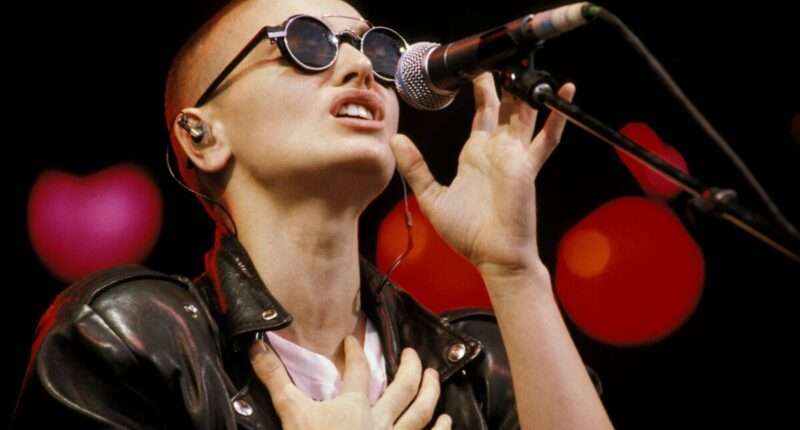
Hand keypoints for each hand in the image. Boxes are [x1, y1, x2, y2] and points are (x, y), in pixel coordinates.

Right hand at [250, 336, 451, 429]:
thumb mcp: (291, 414)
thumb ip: (276, 380)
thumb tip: (256, 345)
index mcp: (353, 405)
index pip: (358, 370)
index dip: (355, 352)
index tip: (353, 340)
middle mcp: (379, 420)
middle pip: (402, 388)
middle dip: (410, 367)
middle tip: (413, 354)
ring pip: (420, 413)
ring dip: (430, 393)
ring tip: (434, 377)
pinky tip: (446, 422)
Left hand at [390, 72, 574, 277]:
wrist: (494, 256)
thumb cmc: (467, 233)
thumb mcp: (431, 197)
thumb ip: (415, 167)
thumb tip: (396, 140)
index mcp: (476, 156)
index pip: (481, 116)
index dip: (481, 94)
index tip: (476, 72)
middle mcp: (497, 152)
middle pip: (504, 109)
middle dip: (504, 84)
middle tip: (501, 58)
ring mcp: (514, 157)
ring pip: (525, 116)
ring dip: (527, 92)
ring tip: (528, 64)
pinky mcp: (527, 166)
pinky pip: (546, 138)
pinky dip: (557, 117)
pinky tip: (564, 92)